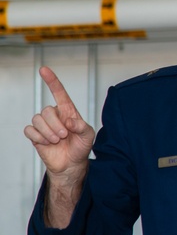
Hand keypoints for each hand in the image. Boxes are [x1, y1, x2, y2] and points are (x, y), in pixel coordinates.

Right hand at [24, 67, 94, 226]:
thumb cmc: (81, 147)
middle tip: (64, 135)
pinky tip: (47, 143)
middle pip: (46, 110)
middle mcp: (55, 115)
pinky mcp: (36, 135)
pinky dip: (39, 137)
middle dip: (55, 124)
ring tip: (57, 140)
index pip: (60, 93)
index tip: (44, 69)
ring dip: (48, 132)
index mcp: (68, 111)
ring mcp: (44, 125)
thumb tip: (69, 120)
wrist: (72, 164)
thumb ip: (82, 126)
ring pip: (37, 119)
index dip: (52, 81)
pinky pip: (29, 130)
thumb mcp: (88, 136)